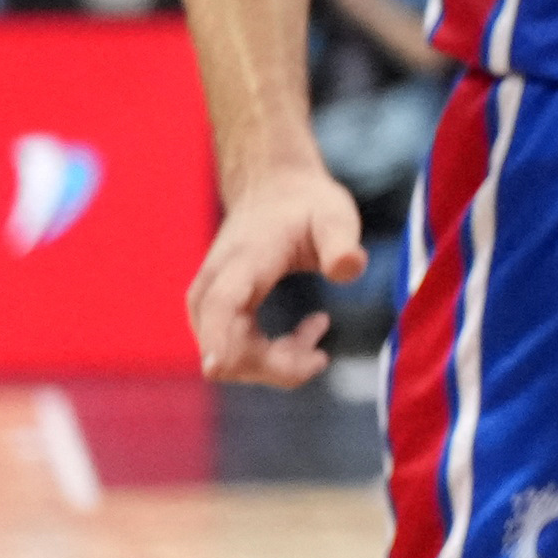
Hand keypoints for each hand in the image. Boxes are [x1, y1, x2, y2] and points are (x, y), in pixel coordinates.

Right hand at [191, 161, 370, 389]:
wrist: (272, 191)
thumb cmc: (307, 206)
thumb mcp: (335, 216)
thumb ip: (342, 243)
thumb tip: (349, 268)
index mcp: (243, 262)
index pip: (222, 306)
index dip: (218, 339)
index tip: (221, 367)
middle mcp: (213, 287)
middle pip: (225, 349)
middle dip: (276, 365)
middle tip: (323, 346)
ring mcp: (208, 305)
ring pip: (228, 360)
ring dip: (276, 362)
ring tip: (319, 325)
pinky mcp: (214, 317)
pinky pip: (233, 355)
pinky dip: (270, 356)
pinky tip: (307, 331)